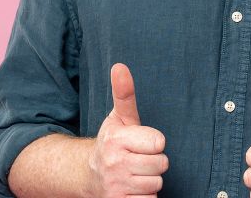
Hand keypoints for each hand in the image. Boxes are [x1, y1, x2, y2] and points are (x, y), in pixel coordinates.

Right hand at [87, 63, 168, 197]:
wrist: (89, 176)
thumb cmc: (112, 143)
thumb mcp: (119, 118)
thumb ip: (124, 94)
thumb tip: (120, 66)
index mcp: (117, 140)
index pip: (159, 142)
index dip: (154, 142)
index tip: (141, 142)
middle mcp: (114, 164)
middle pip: (161, 164)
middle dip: (154, 162)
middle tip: (138, 159)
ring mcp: (116, 187)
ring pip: (156, 184)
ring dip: (149, 181)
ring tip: (135, 173)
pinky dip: (145, 197)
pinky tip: (133, 189)